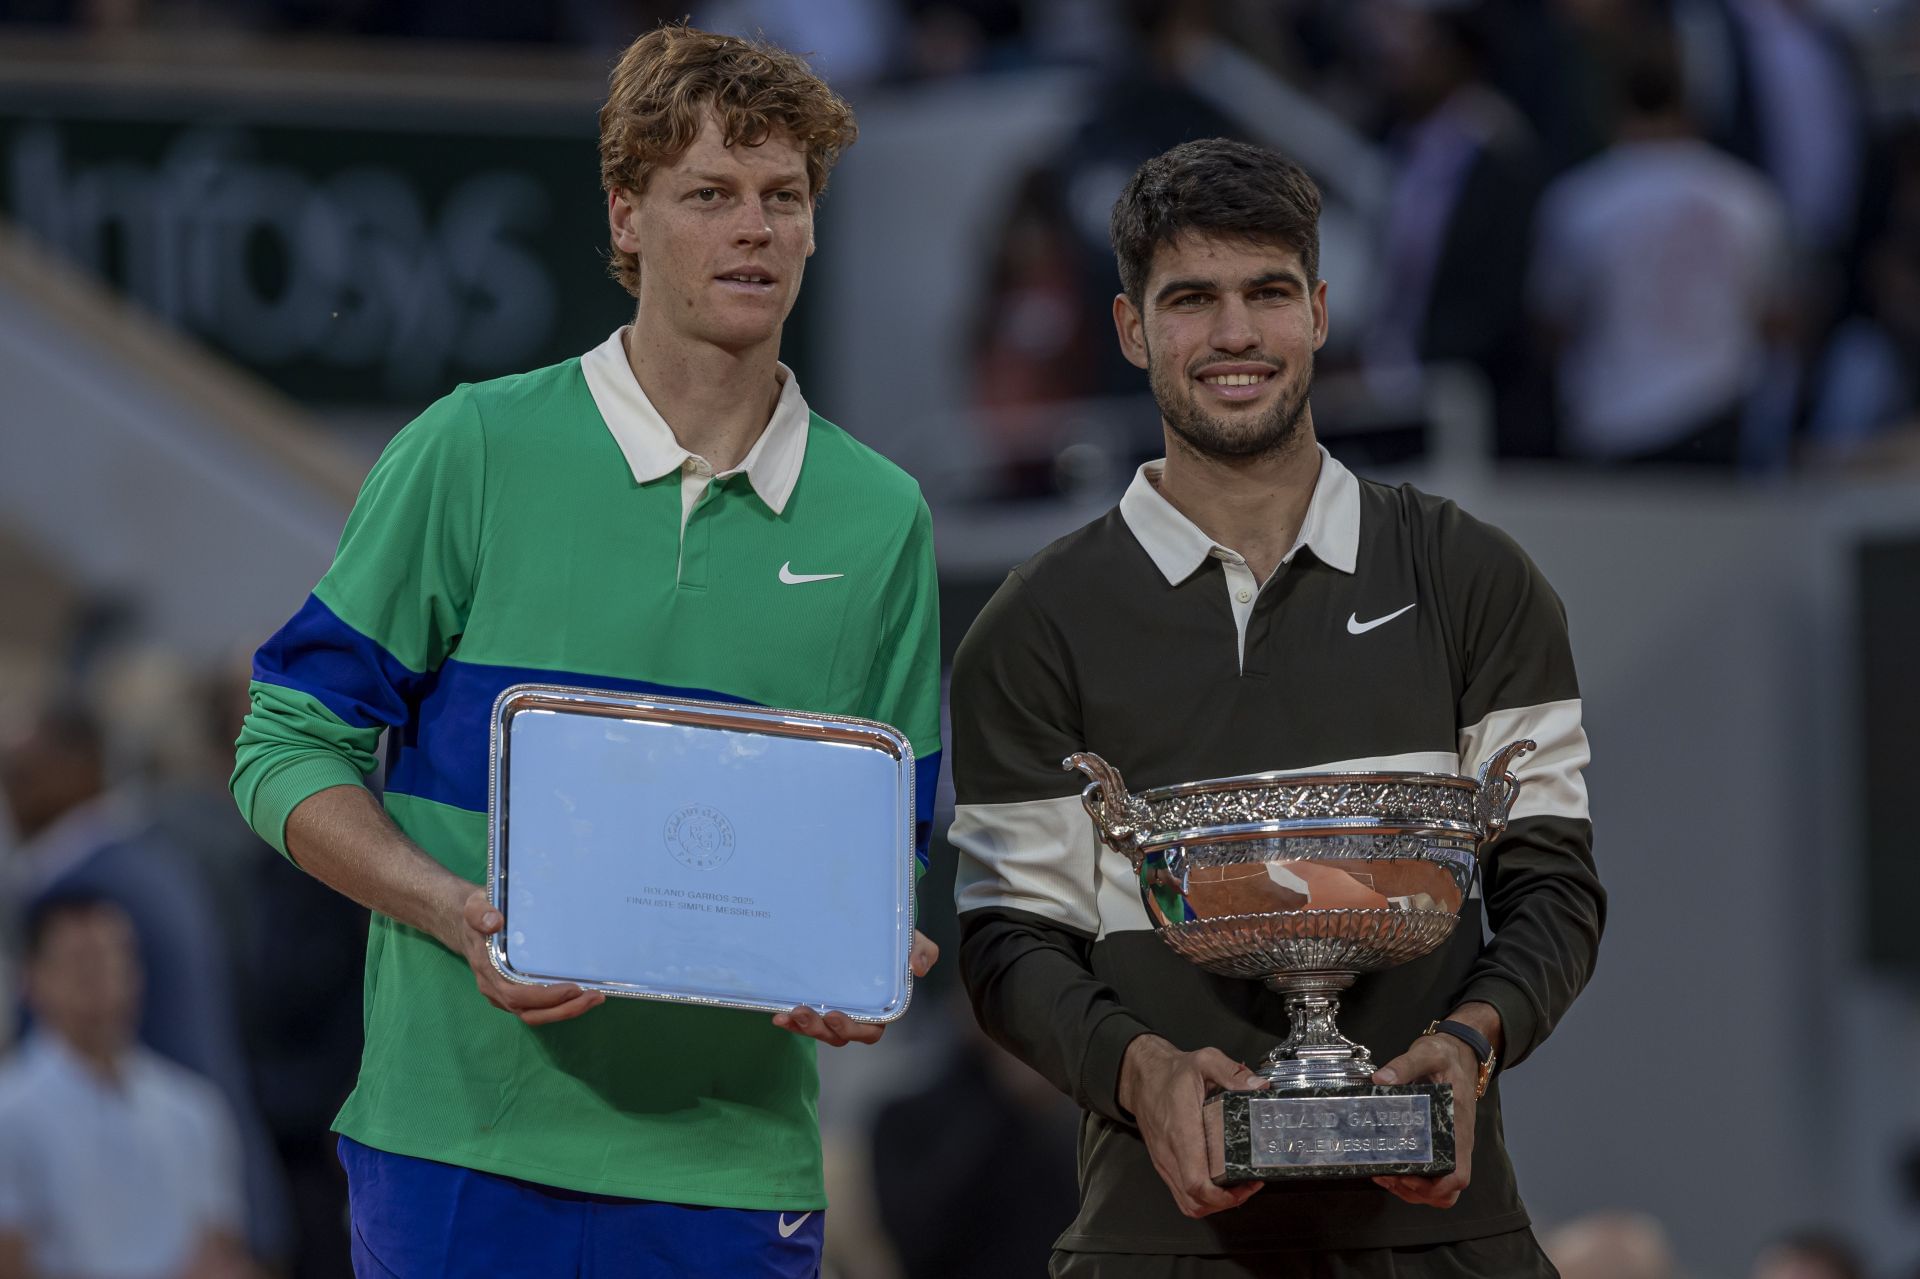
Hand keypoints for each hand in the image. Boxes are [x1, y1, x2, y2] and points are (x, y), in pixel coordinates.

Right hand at [453, 888, 605, 1025]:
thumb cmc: (476, 916)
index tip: (573, 989)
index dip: (544, 997)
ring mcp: (503, 995)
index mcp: (487, 970)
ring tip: (595, 998)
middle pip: (529, 1012)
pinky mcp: (513, 994)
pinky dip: (559, 1006)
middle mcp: (494, 989)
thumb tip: (494, 922)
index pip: (515, 995)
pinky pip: (536, 1009)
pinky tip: (581, 994)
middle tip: (595, 996)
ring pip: (534, 1014)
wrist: (466, 926)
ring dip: (566, 1011)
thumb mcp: (474, 907)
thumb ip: (481, 913)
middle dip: (564, 1009)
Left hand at [773, 929, 939, 1045]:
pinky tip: (777, 1013)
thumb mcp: (912, 940)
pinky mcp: (817, 1003)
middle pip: (839, 1035)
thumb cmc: (895, 940)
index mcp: (881, 1009)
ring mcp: (835, 1010)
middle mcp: (857, 1015)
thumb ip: (922, 951)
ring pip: (819, 1030)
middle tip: (803, 1013)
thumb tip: (917, 968)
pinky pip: (803, 1019)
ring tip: (787, 1013)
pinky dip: (790, 1020)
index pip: (869, 1030)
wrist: (872, 926)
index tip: (833, 1014)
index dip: (851, 1028)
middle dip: (819, 1030)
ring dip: (802, 1026)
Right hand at [1117, 1035, 1267, 1217]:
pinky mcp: (1163, 1163)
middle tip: (1249, 1185)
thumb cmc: (1172, 1072)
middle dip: (1226, 1202)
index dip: (1223, 1196)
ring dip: (1214, 1204)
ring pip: (1188, 1203)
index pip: (1197, 1181)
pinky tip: (1219, 1184)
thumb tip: (1259, 1086)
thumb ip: (1232, 1073)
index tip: (1247, 1185)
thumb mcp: (1205, 1060)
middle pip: (1195, 1201)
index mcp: (1181, 1130)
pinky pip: (1181, 1194)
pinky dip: (1202, 1198)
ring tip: (1237, 1188)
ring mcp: (1164, 1161)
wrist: (1142, 1076)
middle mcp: (1170, 1152)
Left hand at [1370, 1032, 1480, 1207]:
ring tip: (1385, 1175)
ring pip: (1438, 1187)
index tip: (1410, 1178)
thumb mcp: (1427, 1054)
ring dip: (1411, 1190)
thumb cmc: (1446, 1057)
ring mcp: (1448, 1145)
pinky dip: (1410, 1179)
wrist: (1458, 1052)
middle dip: (1417, 1192)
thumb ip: (1404, 1064)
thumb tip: (1381, 1080)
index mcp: (1458, 1129)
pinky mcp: (1437, 1143)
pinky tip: (1389, 1167)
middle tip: (1389, 1175)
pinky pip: (1430, 1174)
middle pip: (1447, 1191)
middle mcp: (1456, 1143)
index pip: (1459, 1175)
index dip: (1437, 1186)